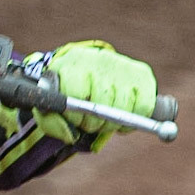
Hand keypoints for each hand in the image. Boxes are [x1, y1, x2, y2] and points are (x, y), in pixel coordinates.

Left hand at [28, 39, 156, 149]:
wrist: (85, 70)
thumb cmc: (65, 90)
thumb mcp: (50, 103)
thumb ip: (51, 120)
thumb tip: (72, 135)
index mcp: (72, 63)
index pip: (77, 94)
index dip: (77, 116)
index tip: (75, 121)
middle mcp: (98, 59)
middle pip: (102, 102)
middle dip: (95, 122)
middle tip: (90, 124)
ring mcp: (122, 64)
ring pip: (124, 106)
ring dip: (113, 122)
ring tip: (103, 120)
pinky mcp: (142, 73)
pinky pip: (144, 107)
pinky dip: (133, 119)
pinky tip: (121, 116)